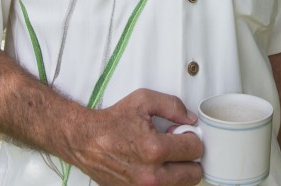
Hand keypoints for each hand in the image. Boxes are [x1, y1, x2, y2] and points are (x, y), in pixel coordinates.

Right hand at [68, 89, 203, 185]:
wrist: (85, 141)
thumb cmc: (112, 121)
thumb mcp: (143, 101)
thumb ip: (173, 106)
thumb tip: (191, 120)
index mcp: (155, 149)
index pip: (195, 149)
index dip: (192, 137)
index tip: (181, 134)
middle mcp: (151, 175)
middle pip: (194, 174)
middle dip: (189, 158)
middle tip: (176, 147)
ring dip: (179, 171)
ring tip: (164, 157)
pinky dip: (166, 180)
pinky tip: (156, 166)